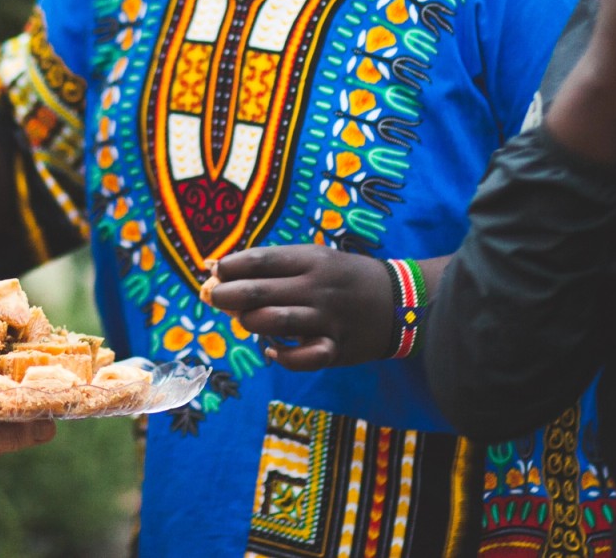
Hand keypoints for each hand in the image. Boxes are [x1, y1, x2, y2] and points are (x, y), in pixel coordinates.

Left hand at [205, 245, 393, 370]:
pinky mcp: (336, 348)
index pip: (259, 260)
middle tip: (214, 297)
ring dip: (249, 323)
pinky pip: (301, 358)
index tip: (213, 270)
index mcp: (311, 259)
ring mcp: (327, 319)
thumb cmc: (345, 277)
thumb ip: (276, 265)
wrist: (401, 301)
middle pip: (258, 292)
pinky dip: (282, 356)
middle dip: (226, 295)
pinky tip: (273, 350)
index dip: (230, 266)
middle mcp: (317, 287)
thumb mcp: (317, 258)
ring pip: (273, 323)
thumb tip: (221, 269)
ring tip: (244, 320)